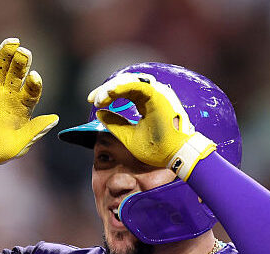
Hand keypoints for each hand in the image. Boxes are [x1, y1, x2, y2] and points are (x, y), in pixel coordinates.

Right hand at [0, 38, 57, 178]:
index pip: (31, 90)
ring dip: (4, 54)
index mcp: (21, 106)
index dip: (34, 83)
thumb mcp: (18, 145)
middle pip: (17, 73)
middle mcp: (7, 95)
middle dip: (21, 62)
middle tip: (24, 52)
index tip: (34, 77)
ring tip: (10, 43)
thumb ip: (35, 131)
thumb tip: (54, 118)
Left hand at [90, 72, 215, 178]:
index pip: (124, 91)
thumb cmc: (157, 148)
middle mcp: (152, 95)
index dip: (107, 94)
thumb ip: (115, 124)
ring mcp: (157, 94)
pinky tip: (110, 92)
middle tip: (93, 99)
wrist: (176, 156)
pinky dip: (123, 87)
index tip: (93, 101)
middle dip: (106, 89)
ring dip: (112, 88)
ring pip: (130, 81)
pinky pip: (138, 85)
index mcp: (146, 102)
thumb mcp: (129, 136)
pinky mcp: (159, 96)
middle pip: (125, 83)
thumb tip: (100, 113)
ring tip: (100, 98)